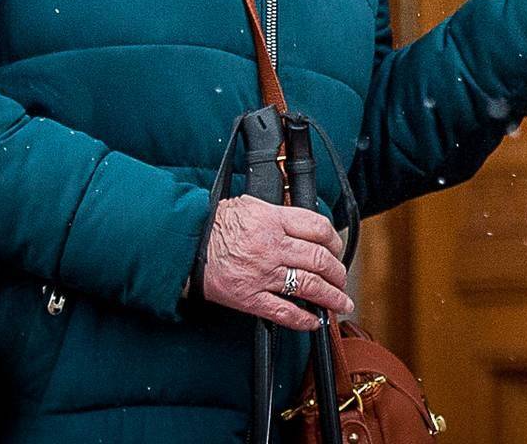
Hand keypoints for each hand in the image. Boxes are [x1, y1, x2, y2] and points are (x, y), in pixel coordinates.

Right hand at [201, 195, 355, 328]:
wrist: (184, 243)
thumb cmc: (214, 223)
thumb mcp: (250, 205)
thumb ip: (279, 214)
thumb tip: (303, 225)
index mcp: (274, 220)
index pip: (319, 229)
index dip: (335, 242)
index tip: (337, 250)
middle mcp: (272, 247)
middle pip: (320, 260)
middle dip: (338, 273)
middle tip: (342, 280)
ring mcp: (262, 274)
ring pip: (310, 287)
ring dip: (331, 298)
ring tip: (341, 304)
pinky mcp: (249, 297)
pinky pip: (283, 312)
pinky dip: (302, 320)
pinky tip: (313, 322)